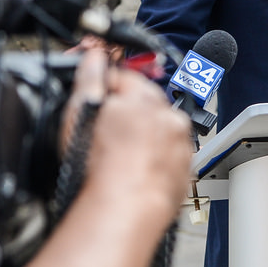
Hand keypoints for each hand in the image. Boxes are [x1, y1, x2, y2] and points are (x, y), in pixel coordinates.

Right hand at [68, 49, 191, 211]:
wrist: (125, 210)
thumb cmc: (101, 167)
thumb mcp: (82, 113)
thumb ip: (90, 78)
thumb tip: (94, 56)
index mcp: (146, 98)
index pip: (123, 79)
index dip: (103, 89)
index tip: (93, 104)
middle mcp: (170, 118)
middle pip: (144, 105)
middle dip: (126, 114)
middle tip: (103, 136)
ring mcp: (181, 146)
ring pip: (159, 132)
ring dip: (143, 138)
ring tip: (119, 158)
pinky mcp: (185, 173)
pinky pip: (169, 158)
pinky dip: (155, 161)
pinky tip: (135, 172)